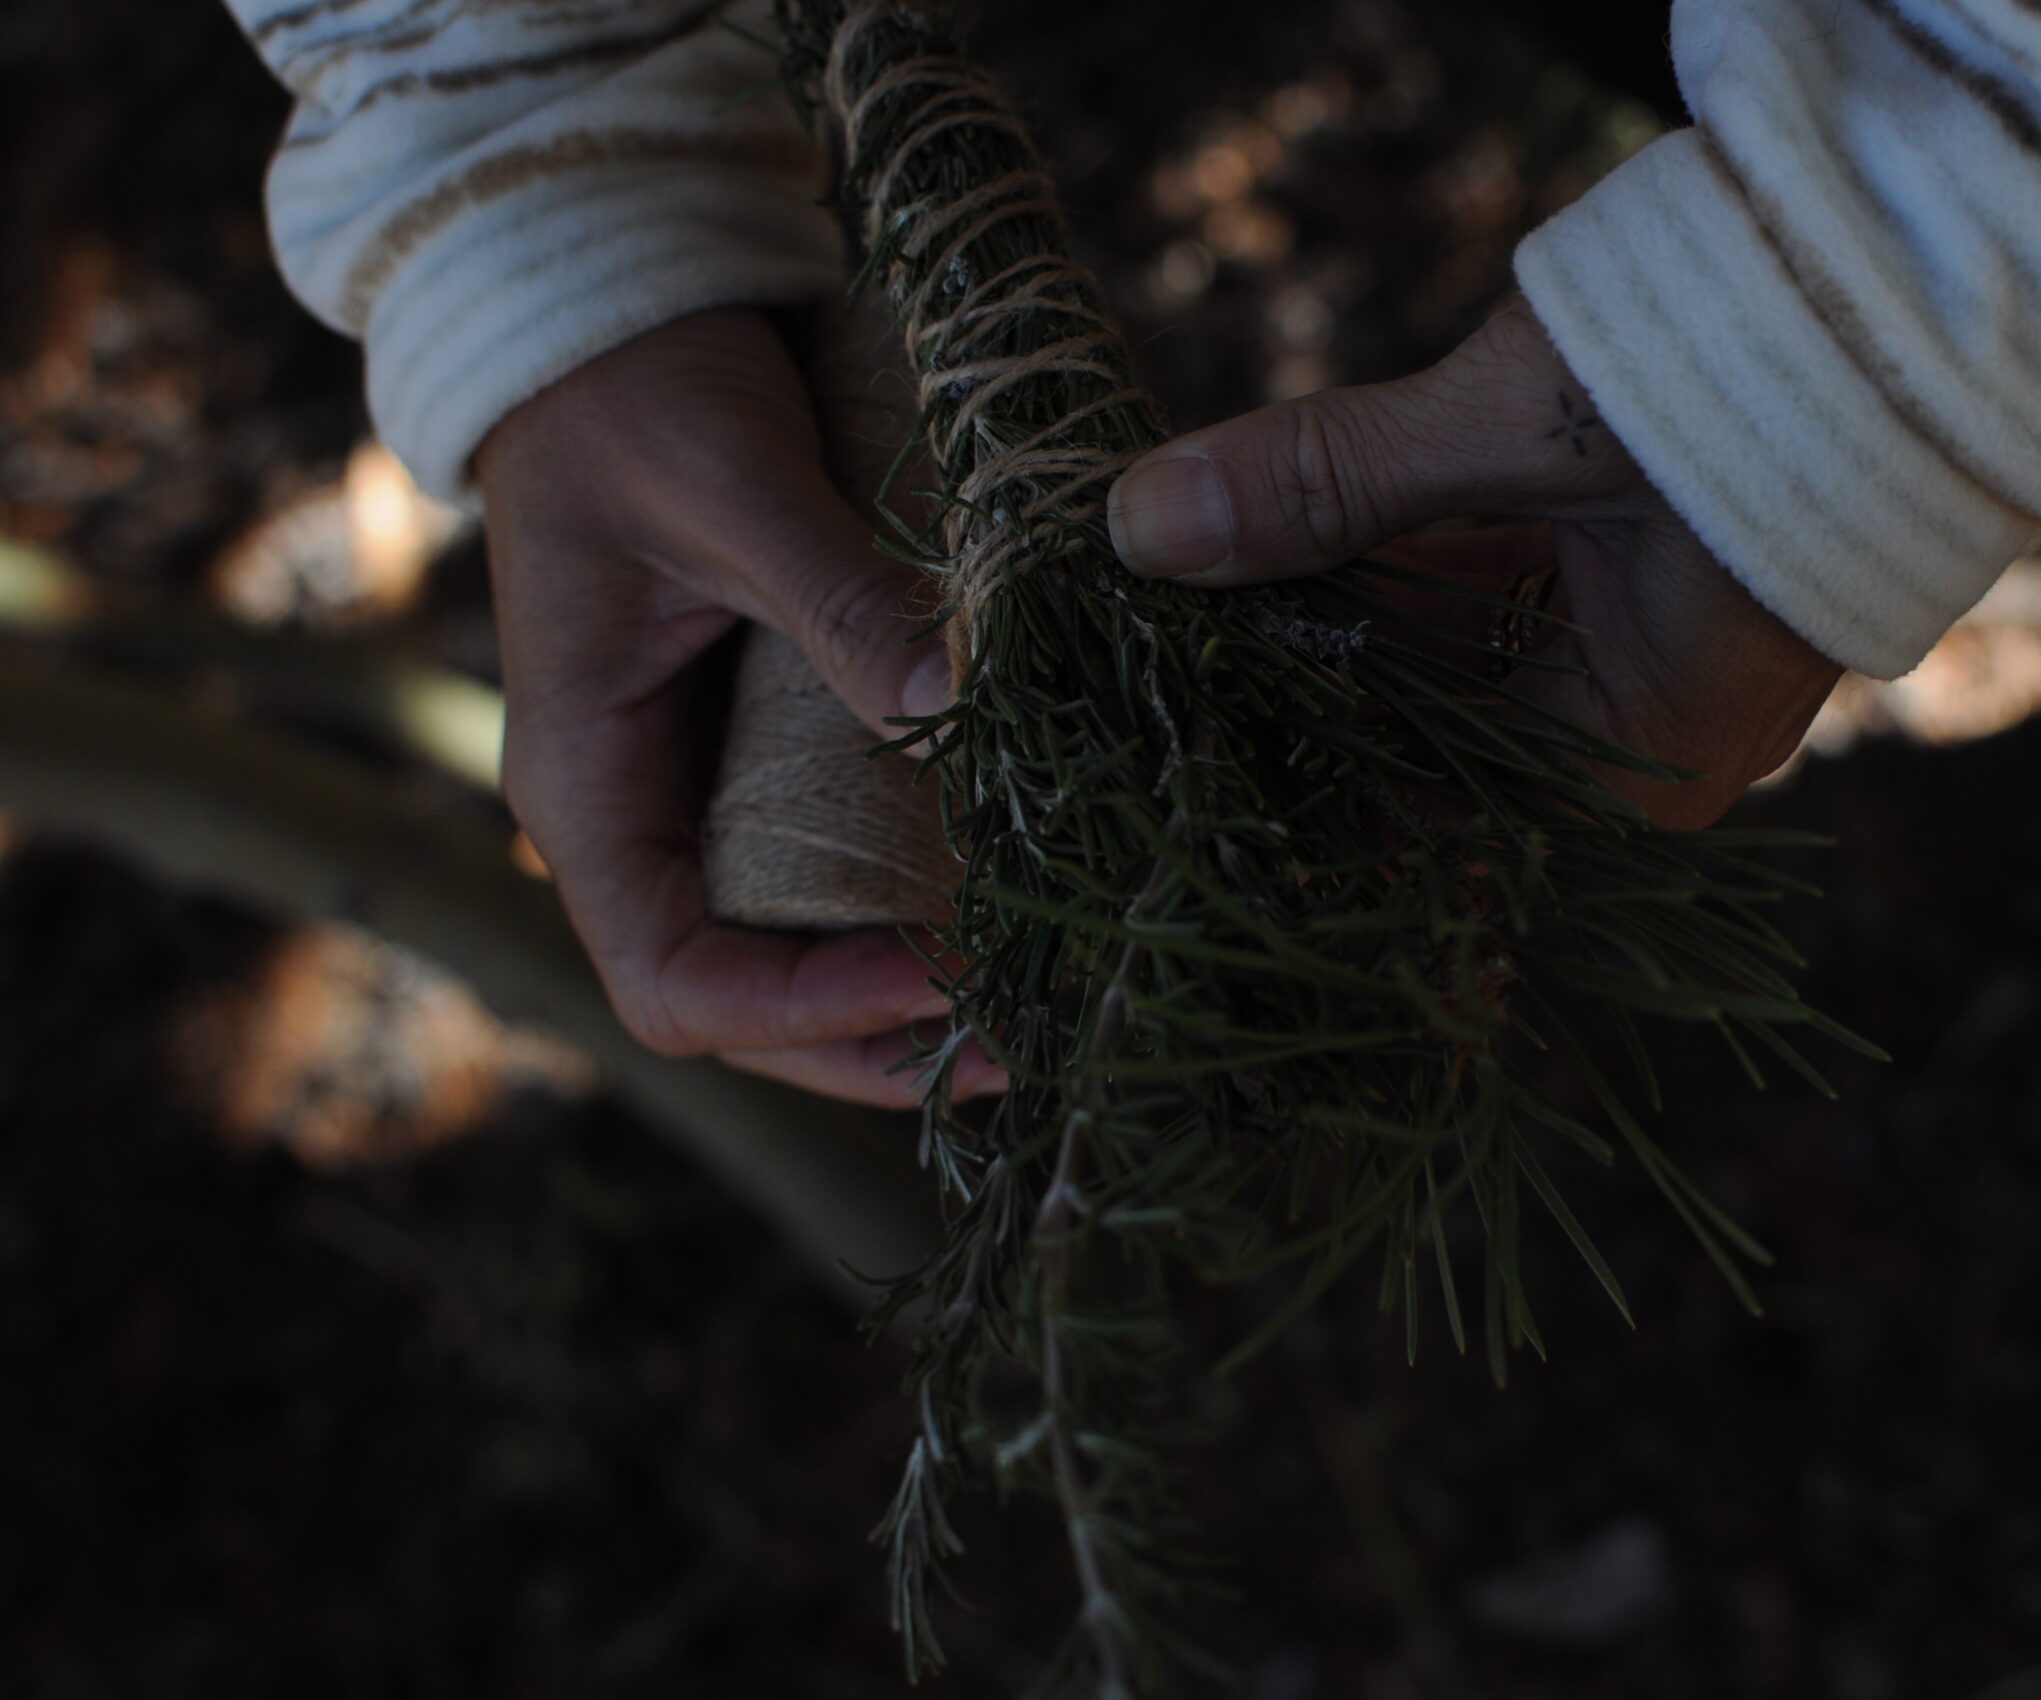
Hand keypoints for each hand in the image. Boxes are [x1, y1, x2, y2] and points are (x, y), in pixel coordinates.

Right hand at [477, 307, 999, 1105]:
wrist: (608, 313)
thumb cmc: (640, 394)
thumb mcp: (736, 489)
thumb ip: (839, 601)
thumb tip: (958, 707)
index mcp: (584, 780)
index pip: (676, 980)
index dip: (809, 1013)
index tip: (942, 982)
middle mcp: (631, 815)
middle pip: (738, 1007)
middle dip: (870, 1043)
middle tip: (1021, 1045)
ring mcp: (689, 792)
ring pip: (782, 956)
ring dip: (892, 1002)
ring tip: (1027, 1009)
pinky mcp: (746, 754)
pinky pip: (816, 876)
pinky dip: (897, 916)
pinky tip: (997, 914)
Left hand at [1105, 301, 1841, 828]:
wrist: (1927, 280)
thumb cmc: (1760, 379)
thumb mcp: (1515, 433)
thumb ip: (1328, 481)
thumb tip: (1140, 525)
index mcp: (1635, 767)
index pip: (1412, 795)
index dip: (1281, 742)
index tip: (1163, 688)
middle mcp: (1642, 738)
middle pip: (1422, 720)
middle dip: (1298, 655)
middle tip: (1155, 605)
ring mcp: (1648, 656)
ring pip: (1447, 647)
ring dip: (1339, 594)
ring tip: (1205, 555)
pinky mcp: (1643, 576)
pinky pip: (1494, 589)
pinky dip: (1402, 551)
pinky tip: (1297, 518)